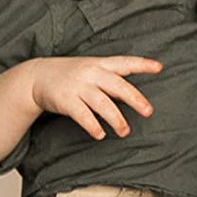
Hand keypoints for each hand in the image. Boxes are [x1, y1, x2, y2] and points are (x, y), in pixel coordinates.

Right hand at [27, 56, 158, 139]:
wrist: (36, 76)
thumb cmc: (69, 75)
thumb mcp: (89, 70)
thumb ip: (109, 80)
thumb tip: (132, 98)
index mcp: (99, 64)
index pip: (125, 62)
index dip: (142, 65)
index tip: (159, 68)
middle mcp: (91, 73)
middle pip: (118, 86)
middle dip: (135, 99)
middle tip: (148, 112)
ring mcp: (78, 87)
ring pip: (103, 103)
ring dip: (116, 119)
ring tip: (124, 131)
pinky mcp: (66, 100)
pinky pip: (83, 116)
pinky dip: (93, 126)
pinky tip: (100, 134)